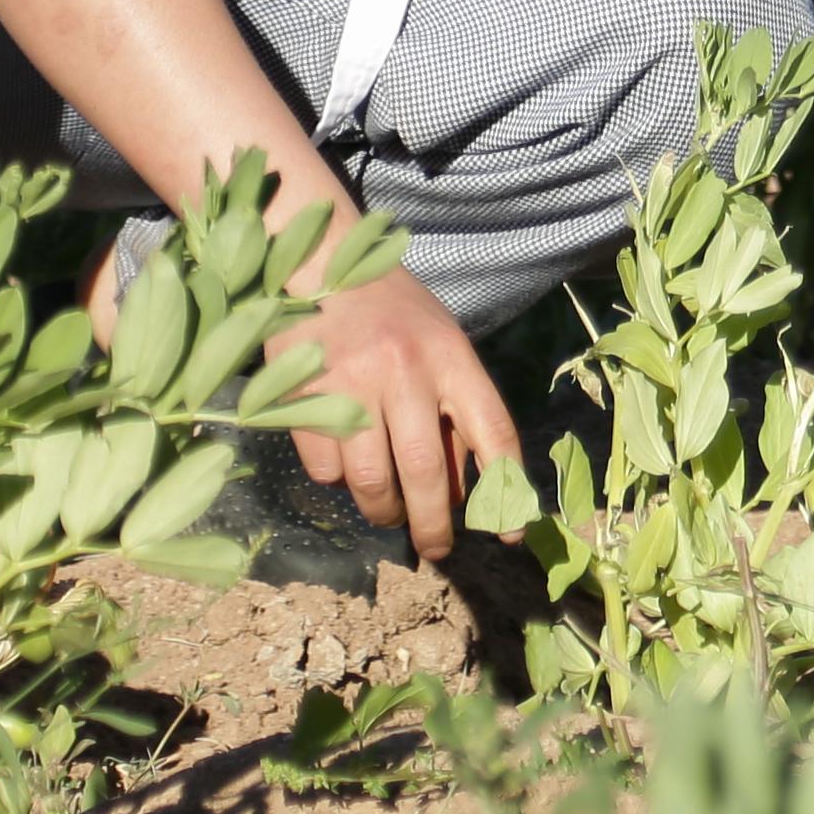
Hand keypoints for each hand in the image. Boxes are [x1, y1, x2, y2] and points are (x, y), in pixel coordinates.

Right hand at [282, 259, 515, 561]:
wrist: (325, 264)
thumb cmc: (394, 312)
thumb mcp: (441, 345)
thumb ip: (455, 410)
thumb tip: (463, 493)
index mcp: (450, 356)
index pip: (492, 429)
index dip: (506, 488)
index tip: (509, 532)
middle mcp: (405, 371)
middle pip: (427, 471)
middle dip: (433, 525)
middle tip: (436, 549)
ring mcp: (352, 385)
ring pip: (372, 481)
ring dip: (384, 510)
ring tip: (388, 512)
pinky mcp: (303, 398)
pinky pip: (326, 469)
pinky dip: (338, 480)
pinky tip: (345, 466)